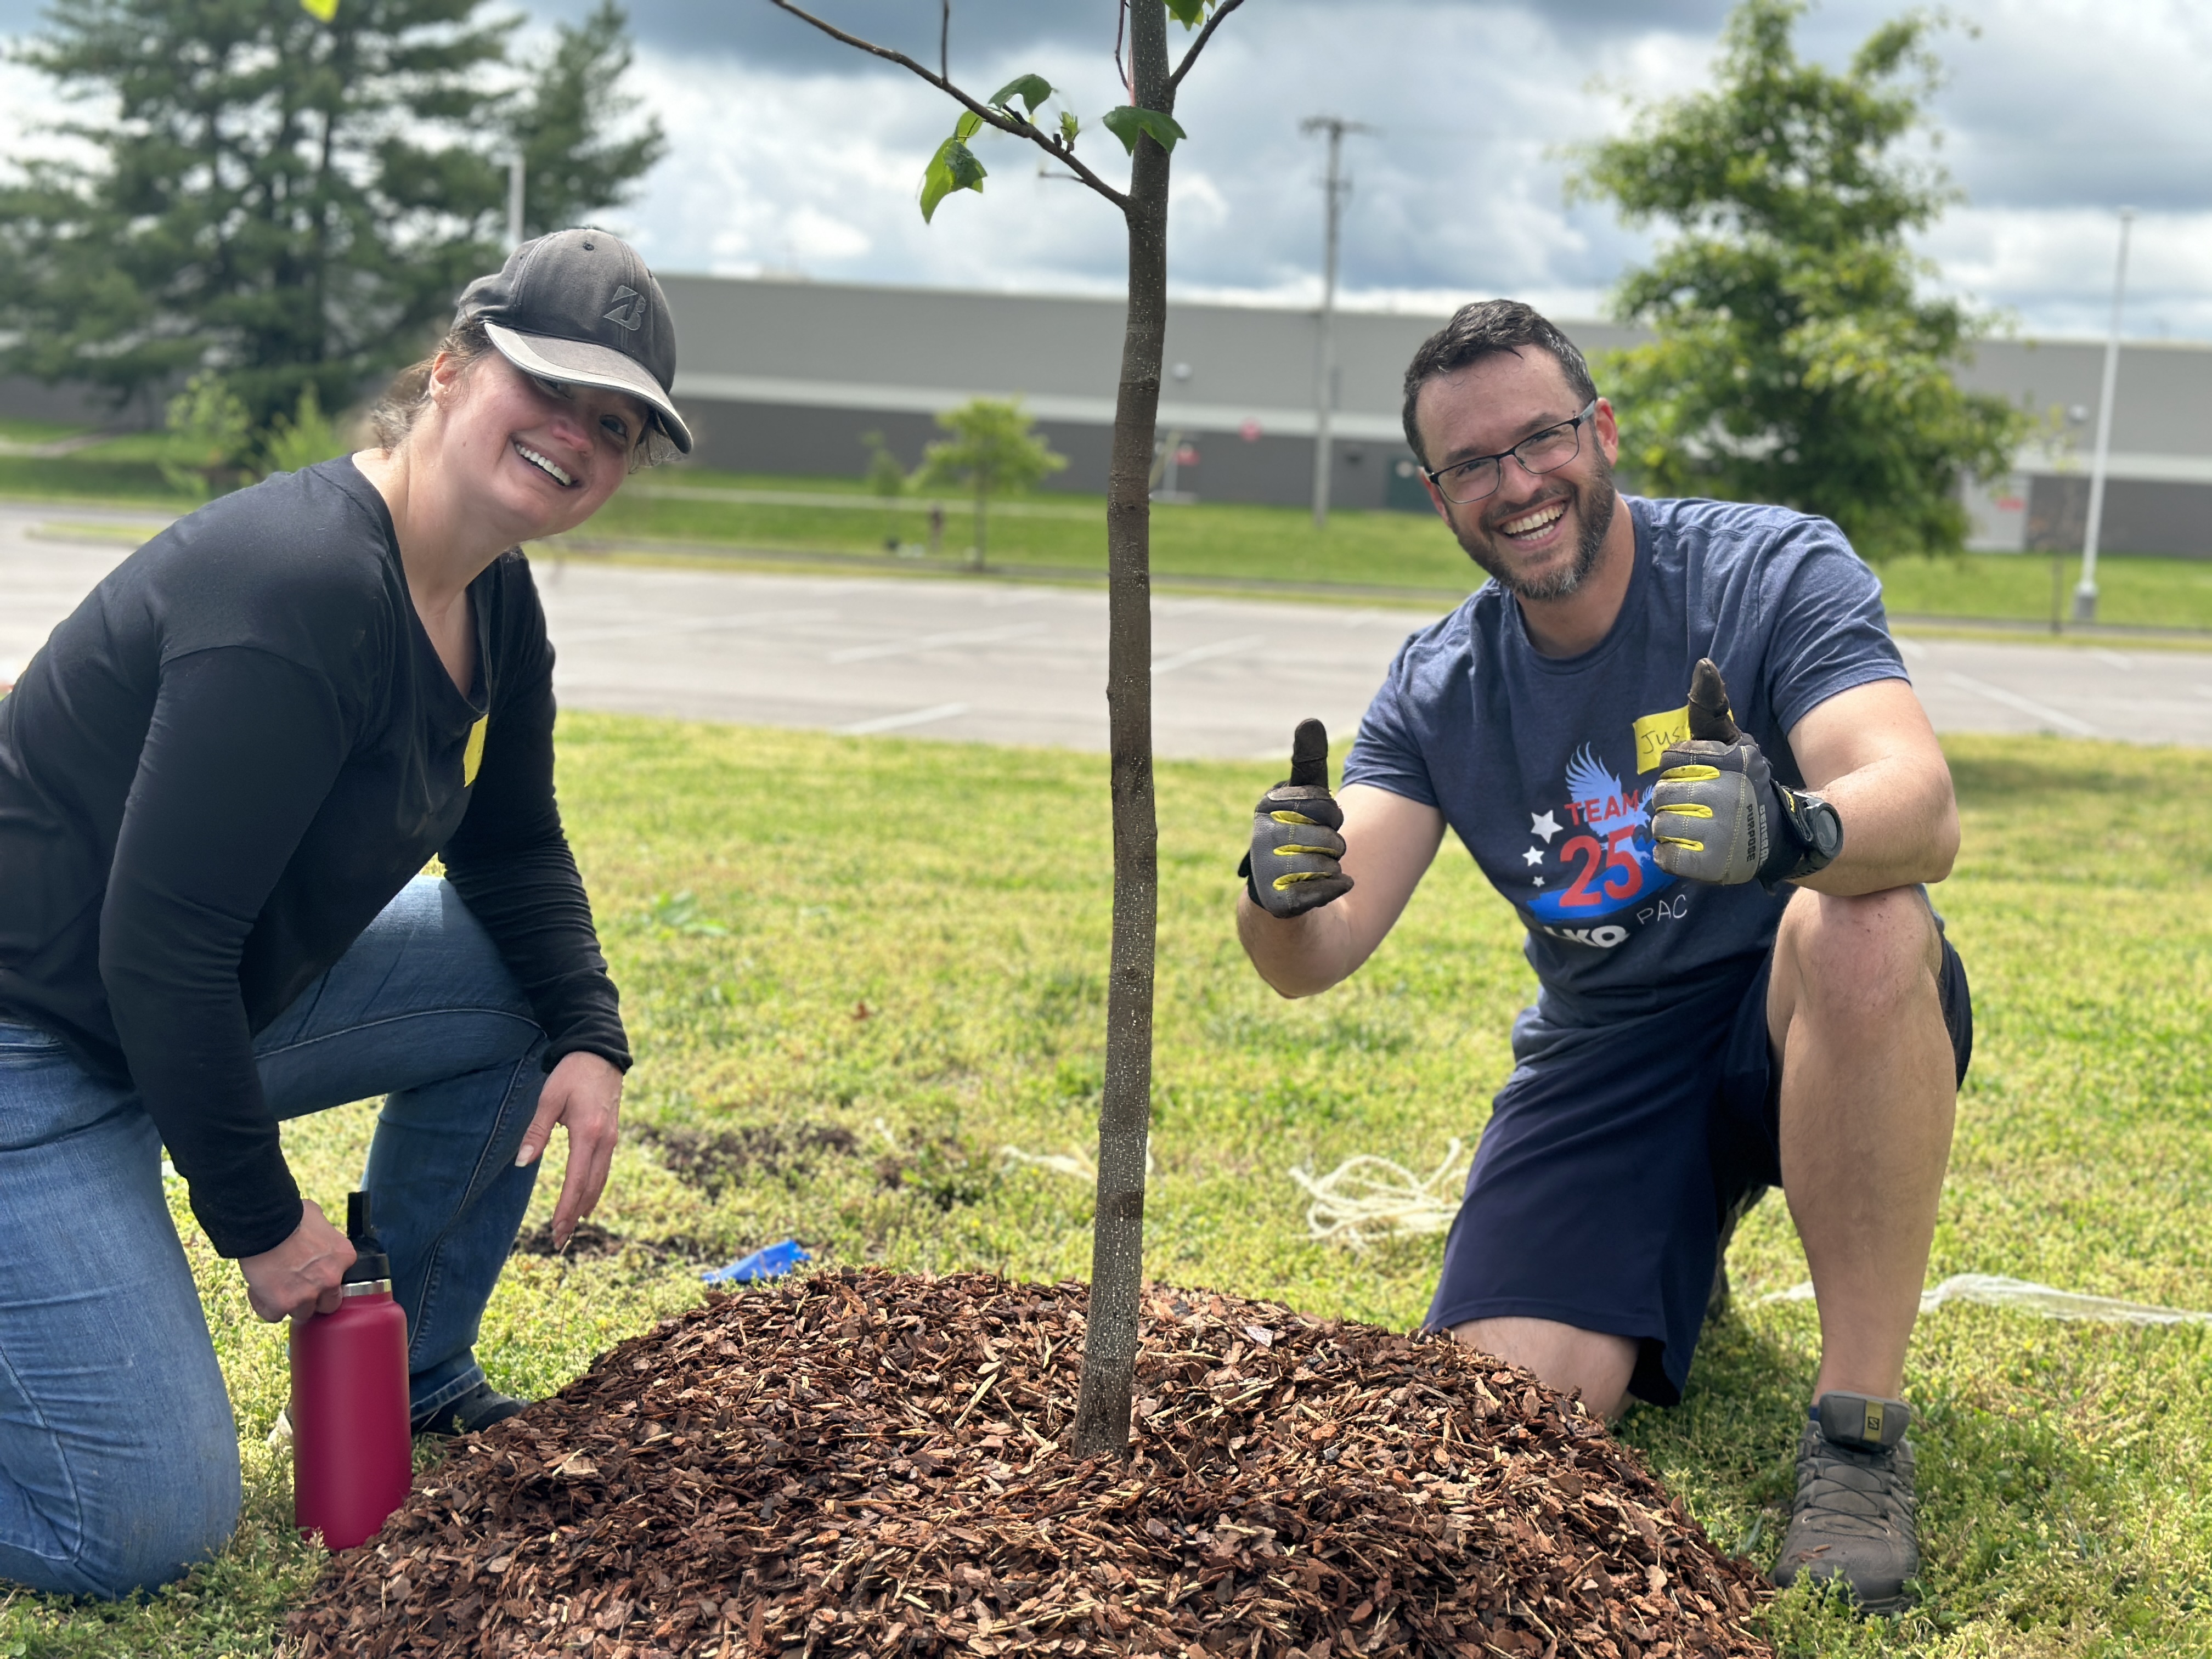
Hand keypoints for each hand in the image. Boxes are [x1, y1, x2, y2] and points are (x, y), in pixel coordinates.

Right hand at [240, 1199, 355, 1322]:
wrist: (265, 1224)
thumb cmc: (289, 1215)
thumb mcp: (318, 1218)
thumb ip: (322, 1233)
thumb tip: (316, 1232)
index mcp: (344, 1257)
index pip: (340, 1280)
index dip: (324, 1279)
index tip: (313, 1274)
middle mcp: (330, 1279)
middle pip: (328, 1305)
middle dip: (315, 1300)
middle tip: (298, 1287)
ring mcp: (307, 1294)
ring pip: (302, 1313)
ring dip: (290, 1304)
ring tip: (276, 1287)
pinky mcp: (283, 1304)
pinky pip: (274, 1316)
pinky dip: (266, 1306)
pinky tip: (260, 1291)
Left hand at [516, 1051, 623, 1248]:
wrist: (601, 1053)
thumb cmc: (572, 1074)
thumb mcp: (549, 1099)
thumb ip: (536, 1131)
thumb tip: (523, 1162)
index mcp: (588, 1134)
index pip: (576, 1181)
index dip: (565, 1208)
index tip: (556, 1230)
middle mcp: (604, 1141)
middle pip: (591, 1188)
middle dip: (575, 1215)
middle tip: (560, 1241)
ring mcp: (611, 1139)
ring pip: (600, 1181)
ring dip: (585, 1205)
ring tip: (571, 1227)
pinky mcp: (611, 1135)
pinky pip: (603, 1169)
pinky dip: (593, 1189)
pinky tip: (586, 1200)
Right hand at [1241, 718, 1353, 917]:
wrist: (1280, 894)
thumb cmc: (1296, 835)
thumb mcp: (1303, 797)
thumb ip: (1308, 762)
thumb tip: (1310, 720)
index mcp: (1267, 807)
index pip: (1326, 805)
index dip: (1331, 816)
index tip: (1314, 821)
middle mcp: (1262, 838)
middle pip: (1332, 838)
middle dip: (1334, 846)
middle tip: (1315, 850)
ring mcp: (1268, 872)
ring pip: (1332, 865)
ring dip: (1332, 869)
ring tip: (1310, 870)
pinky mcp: (1280, 903)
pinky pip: (1329, 889)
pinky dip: (1338, 888)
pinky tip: (1329, 887)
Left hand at [1651, 659, 1833, 887]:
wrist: (1780, 838)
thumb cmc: (1746, 784)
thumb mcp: (1735, 742)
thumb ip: (1712, 708)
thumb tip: (1704, 664)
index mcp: (1731, 760)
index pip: (1670, 759)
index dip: (1679, 768)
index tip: (1701, 777)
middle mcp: (1727, 794)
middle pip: (1660, 793)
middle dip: (1673, 799)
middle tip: (1700, 806)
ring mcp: (1720, 833)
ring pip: (1659, 825)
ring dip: (1670, 828)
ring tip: (1697, 827)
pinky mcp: (1711, 866)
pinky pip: (1663, 857)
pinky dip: (1670, 855)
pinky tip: (1690, 849)